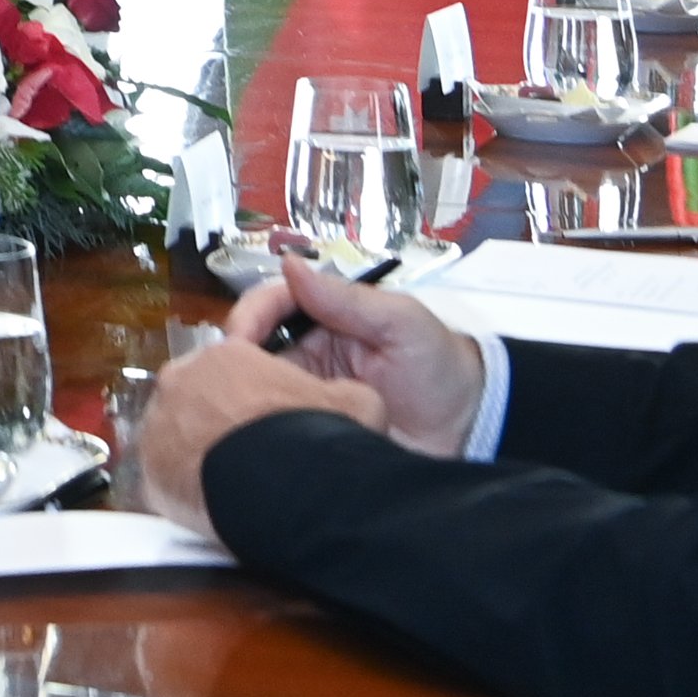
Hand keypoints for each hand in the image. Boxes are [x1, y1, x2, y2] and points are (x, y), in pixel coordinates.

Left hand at [138, 336, 391, 537]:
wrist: (282, 490)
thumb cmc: (312, 439)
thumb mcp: (355, 402)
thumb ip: (342, 391)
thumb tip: (346, 396)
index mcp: (227, 356)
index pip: (236, 368)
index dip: (257, 394)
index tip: (270, 418)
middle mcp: (182, 381)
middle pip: (200, 397)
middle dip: (221, 419)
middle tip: (251, 449)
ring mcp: (159, 423)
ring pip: (179, 434)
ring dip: (201, 450)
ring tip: (235, 478)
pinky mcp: (149, 469)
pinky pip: (168, 474)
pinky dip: (188, 485)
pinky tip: (216, 499)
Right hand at [215, 251, 485, 454]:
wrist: (470, 430)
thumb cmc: (438, 367)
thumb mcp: (400, 323)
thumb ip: (348, 299)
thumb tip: (289, 264)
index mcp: (324, 317)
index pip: (270, 305)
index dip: (248, 317)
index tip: (237, 341)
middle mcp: (307, 351)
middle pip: (253, 345)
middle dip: (234, 357)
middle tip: (227, 381)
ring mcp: (307, 391)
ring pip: (257, 384)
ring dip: (243, 392)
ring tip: (237, 408)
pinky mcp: (310, 429)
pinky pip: (275, 422)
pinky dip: (260, 425)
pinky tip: (252, 432)